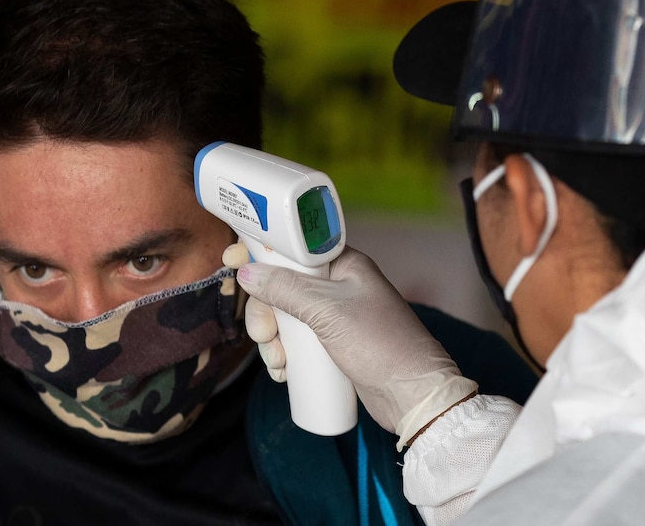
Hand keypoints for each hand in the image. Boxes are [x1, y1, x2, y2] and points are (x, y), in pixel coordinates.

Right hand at [227, 244, 476, 443]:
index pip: (292, 248)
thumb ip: (286, 289)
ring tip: (279, 362)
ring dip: (272, 340)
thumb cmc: (379, 345)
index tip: (232, 261)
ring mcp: (334, 316)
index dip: (261, 253)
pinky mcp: (331, 344)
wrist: (412, 396)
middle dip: (265, 312)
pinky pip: (296, 341)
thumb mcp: (328, 312)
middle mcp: (336, 286)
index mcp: (342, 264)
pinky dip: (284, 354)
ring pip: (284, 318)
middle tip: (265, 335)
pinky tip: (284, 371)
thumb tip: (246, 272)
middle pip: (280, 286)